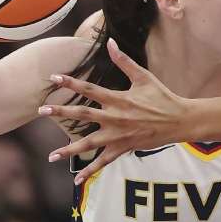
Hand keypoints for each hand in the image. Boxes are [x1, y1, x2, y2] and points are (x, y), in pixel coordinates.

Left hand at [41, 38, 189, 183]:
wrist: (180, 121)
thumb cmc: (162, 97)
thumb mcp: (144, 76)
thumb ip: (124, 61)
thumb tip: (111, 42)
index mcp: (119, 99)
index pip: (90, 89)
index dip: (71, 83)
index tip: (53, 78)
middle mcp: (116, 118)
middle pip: (83, 115)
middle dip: (60, 113)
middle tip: (40, 111)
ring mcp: (119, 135)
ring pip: (90, 143)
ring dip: (69, 150)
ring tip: (51, 156)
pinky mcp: (124, 148)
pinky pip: (105, 161)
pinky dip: (91, 170)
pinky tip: (78, 179)